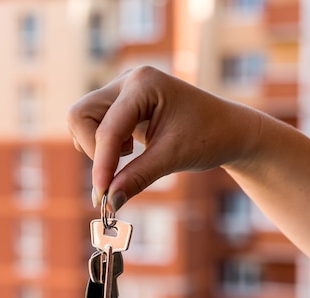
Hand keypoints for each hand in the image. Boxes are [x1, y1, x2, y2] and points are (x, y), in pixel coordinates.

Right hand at [67, 66, 260, 210]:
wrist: (229, 130)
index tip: (102, 196)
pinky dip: (103, 144)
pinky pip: (93, 125)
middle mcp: (127, 81)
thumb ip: (137, 178)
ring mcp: (121, 91)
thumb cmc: (209, 137)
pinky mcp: (120, 104)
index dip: (102, 164)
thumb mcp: (173, 159)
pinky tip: (129, 148)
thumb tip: (109, 203)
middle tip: (116, 170)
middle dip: (93, 148)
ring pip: (82, 120)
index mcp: (143, 84)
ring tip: (130, 153)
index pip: (107, 129)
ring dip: (97, 146)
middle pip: (80, 115)